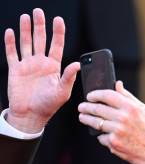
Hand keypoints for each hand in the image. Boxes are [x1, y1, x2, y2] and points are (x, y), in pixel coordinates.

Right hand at [4, 8, 79, 132]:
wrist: (31, 115)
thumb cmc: (49, 105)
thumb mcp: (62, 91)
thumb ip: (68, 77)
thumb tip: (78, 64)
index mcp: (54, 67)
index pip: (57, 45)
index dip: (58, 32)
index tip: (58, 19)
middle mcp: (41, 63)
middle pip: (41, 40)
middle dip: (40, 26)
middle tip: (39, 11)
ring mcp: (28, 65)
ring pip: (26, 43)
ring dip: (25, 30)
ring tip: (26, 17)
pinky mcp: (15, 69)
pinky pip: (12, 53)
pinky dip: (10, 42)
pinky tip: (10, 31)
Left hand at [78, 81, 144, 163]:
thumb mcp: (143, 110)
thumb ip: (128, 96)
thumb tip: (117, 84)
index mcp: (131, 108)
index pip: (108, 95)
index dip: (95, 94)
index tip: (90, 96)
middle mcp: (123, 118)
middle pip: (98, 108)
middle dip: (86, 107)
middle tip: (82, 107)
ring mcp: (117, 131)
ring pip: (95, 122)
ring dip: (86, 119)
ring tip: (83, 117)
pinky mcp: (113, 142)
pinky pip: (101, 136)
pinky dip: (101, 136)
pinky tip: (105, 135)